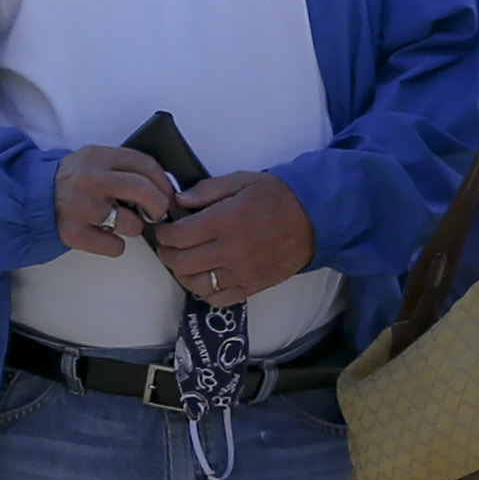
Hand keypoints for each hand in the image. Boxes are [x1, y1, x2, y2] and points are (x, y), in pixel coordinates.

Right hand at [54, 146, 178, 256]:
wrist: (30, 198)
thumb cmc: (72, 182)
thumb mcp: (93, 162)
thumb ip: (122, 168)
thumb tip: (164, 187)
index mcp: (98, 156)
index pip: (145, 164)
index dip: (164, 182)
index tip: (168, 194)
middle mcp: (90, 179)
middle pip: (143, 190)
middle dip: (159, 205)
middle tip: (158, 213)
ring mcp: (82, 206)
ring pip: (131, 224)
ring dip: (134, 227)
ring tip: (120, 222)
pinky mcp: (74, 232)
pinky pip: (115, 246)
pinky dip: (115, 246)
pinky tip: (104, 236)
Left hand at [149, 170, 316, 299]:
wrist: (314, 220)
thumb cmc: (277, 197)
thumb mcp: (242, 180)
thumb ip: (207, 190)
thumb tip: (179, 201)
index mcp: (225, 221)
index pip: (179, 235)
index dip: (164, 233)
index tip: (164, 228)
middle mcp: (231, 250)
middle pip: (182, 262)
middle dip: (168, 254)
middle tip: (169, 246)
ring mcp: (242, 272)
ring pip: (196, 284)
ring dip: (183, 274)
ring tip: (185, 263)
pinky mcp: (253, 286)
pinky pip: (218, 299)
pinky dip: (205, 292)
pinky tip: (205, 278)